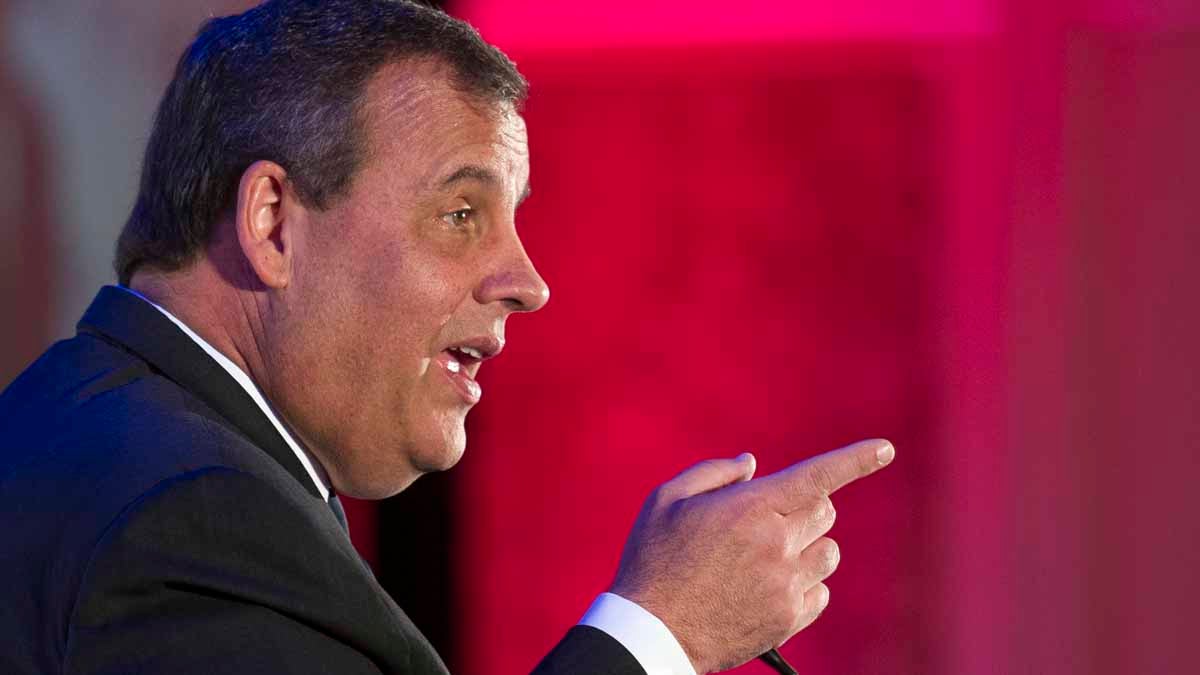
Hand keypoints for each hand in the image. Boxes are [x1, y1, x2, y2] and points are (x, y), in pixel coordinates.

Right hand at [609, 438, 893, 673]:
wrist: (651, 631)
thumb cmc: (653, 559)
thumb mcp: (667, 500)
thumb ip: (714, 473)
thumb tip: (751, 465)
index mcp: (751, 508)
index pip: (817, 475)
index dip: (857, 459)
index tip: (886, 449)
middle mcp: (777, 544)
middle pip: (824, 511)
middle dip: (805, 506)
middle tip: (768, 519)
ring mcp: (786, 584)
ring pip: (828, 553)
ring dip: (808, 547)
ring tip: (767, 558)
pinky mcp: (788, 619)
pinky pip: (821, 593)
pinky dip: (804, 585)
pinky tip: (769, 588)